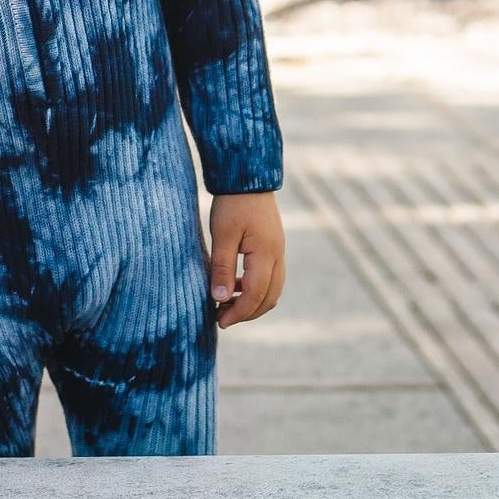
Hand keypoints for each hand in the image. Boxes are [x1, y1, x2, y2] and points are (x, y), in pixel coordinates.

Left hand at [208, 191, 285, 328]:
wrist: (248, 177)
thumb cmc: (232, 203)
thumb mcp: (222, 235)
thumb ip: (222, 268)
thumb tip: (220, 300)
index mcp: (266, 254)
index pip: (256, 295)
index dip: (239, 313)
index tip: (219, 321)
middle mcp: (277, 256)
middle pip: (269, 298)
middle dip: (247, 313)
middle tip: (222, 319)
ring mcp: (278, 251)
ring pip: (272, 289)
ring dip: (252, 302)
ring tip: (226, 305)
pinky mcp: (274, 247)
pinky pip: (270, 277)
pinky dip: (255, 288)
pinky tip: (234, 286)